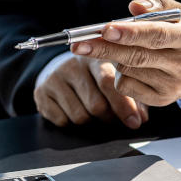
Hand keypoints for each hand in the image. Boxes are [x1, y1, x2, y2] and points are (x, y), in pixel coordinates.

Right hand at [33, 55, 147, 127]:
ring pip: (80, 116)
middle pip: (96, 105)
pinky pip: (62, 120)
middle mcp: (72, 65)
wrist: (58, 66)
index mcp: (96, 58)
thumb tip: (141, 119)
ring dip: (91, 121)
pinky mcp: (40, 91)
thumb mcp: (115, 77)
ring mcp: (54, 78)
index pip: (109, 83)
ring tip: (94, 111)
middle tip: (113, 118)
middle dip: (109, 117)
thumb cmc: (95, 76)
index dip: (124, 106)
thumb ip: (132, 96)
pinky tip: (75, 109)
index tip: (135, 122)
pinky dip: (72, 123)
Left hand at [71, 0, 180, 106]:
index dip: (130, 33)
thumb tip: (133, 8)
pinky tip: (133, 66)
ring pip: (128, 71)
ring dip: (117, 57)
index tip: (106, 29)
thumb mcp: (178, 10)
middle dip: (104, 49)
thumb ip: (155, 3)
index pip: (157, 36)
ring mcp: (174, 85)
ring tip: (127, 48)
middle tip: (78, 44)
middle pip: (137, 57)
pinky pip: (127, 87)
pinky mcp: (163, 99)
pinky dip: (121, 75)